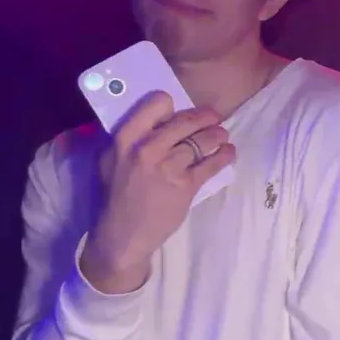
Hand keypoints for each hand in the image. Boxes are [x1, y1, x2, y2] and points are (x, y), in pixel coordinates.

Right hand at [81, 92, 234, 293]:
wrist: (123, 235)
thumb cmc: (117, 195)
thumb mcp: (111, 159)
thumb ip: (131, 137)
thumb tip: (157, 119)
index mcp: (125, 138)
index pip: (157, 104)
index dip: (172, 106)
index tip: (178, 113)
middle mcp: (147, 149)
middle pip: (186, 121)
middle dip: (205, 117)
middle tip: (213, 119)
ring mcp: (168, 167)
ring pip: (202, 140)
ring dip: (218, 135)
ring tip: (222, 136)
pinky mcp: (186, 185)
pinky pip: (212, 163)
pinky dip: (225, 155)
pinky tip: (228, 152)